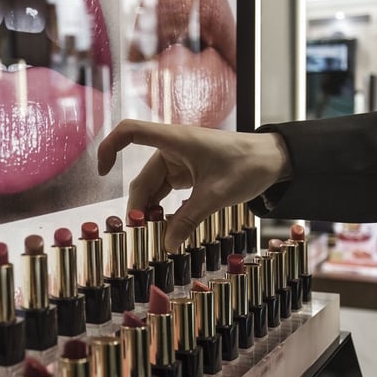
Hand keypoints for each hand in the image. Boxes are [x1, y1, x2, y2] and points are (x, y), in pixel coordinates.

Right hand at [97, 120, 291, 249]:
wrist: (275, 159)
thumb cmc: (248, 165)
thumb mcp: (217, 196)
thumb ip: (189, 219)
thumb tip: (166, 244)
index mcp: (175, 140)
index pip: (130, 132)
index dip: (109, 147)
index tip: (101, 172)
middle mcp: (172, 148)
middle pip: (141, 177)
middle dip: (138, 205)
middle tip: (141, 234)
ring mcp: (178, 161)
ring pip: (152, 188)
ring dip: (151, 211)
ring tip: (153, 236)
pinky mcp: (186, 173)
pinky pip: (165, 191)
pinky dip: (163, 209)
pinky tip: (165, 228)